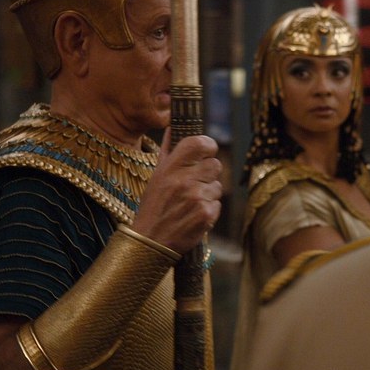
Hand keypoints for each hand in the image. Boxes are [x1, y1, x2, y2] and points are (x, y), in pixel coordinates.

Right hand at [131, 128, 222, 253]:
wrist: (150, 240)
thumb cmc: (153, 207)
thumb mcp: (156, 176)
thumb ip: (169, 151)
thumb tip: (174, 128)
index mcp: (171, 167)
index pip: (200, 143)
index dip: (208, 146)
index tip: (206, 152)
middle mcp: (185, 180)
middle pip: (216, 164)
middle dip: (209, 174)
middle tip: (196, 183)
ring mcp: (197, 198)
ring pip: (218, 186)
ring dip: (208, 194)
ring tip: (191, 203)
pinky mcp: (207, 215)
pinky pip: (218, 204)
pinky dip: (209, 210)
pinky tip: (193, 214)